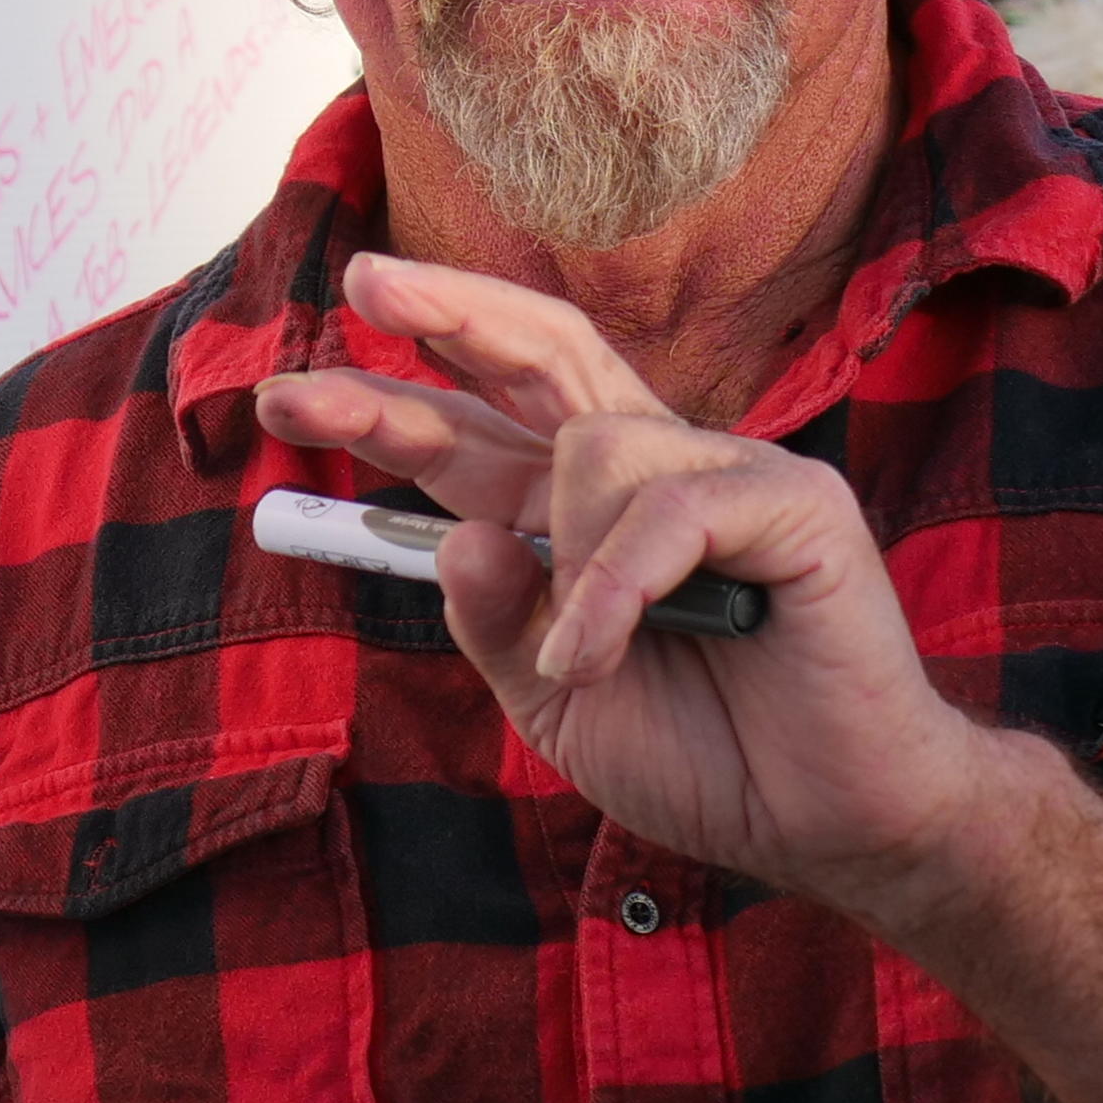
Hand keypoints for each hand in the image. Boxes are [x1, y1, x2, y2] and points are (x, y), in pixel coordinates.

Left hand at [249, 253, 1026, 926]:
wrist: (819, 822)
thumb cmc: (698, 752)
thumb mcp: (546, 697)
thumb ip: (489, 621)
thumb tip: (451, 536)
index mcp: (576, 512)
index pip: (471, 427)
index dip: (384, 402)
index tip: (284, 395)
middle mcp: (646, 471)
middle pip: (541, 350)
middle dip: (448, 311)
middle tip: (364, 280)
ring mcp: (724, 474)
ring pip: (595, 446)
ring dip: (564, 559)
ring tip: (589, 657)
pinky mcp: (794, 502)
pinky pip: (668, 508)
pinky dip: (617, 589)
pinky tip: (604, 656)